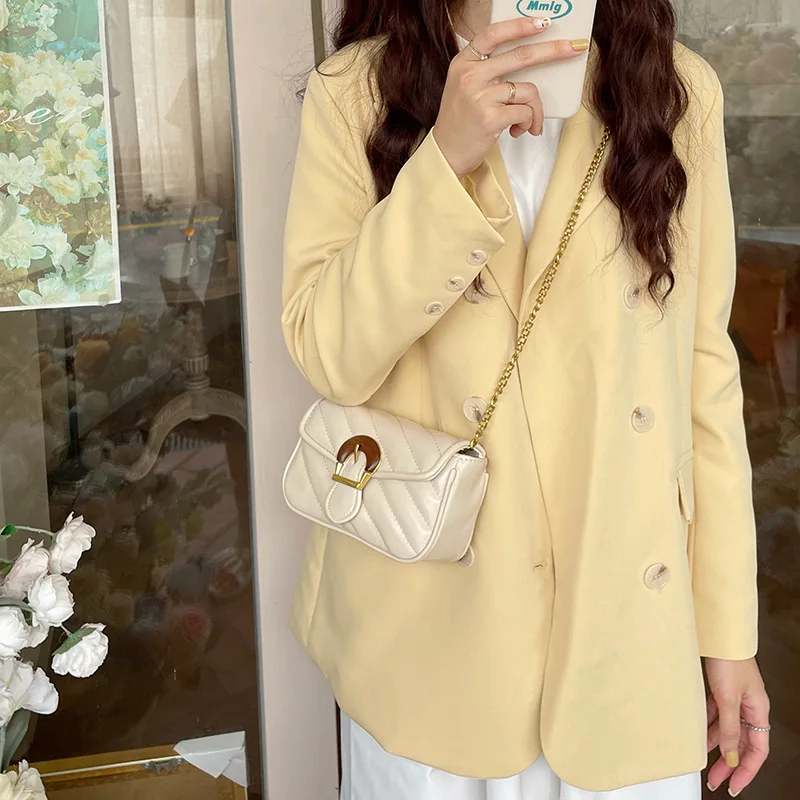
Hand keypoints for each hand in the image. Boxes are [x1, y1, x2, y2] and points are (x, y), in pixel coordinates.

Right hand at [432, 17, 585, 177]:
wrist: (445, 153)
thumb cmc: (460, 122)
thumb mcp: (465, 87)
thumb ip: (487, 71)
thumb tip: (528, 60)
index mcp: (463, 63)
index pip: (493, 34)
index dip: (520, 26)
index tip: (542, 23)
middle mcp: (470, 76)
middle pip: (521, 56)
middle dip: (553, 51)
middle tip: (573, 48)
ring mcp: (480, 97)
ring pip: (528, 90)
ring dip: (536, 109)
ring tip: (529, 123)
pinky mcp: (490, 118)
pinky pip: (525, 112)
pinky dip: (528, 122)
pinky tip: (517, 131)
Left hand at [705, 657, 769, 795]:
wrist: (717, 634)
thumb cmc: (729, 660)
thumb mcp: (728, 699)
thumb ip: (728, 728)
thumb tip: (730, 755)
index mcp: (758, 711)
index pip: (757, 750)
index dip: (747, 770)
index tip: (734, 784)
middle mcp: (749, 706)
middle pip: (741, 742)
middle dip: (729, 762)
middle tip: (716, 779)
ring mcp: (735, 698)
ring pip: (727, 729)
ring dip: (716, 745)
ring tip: (705, 761)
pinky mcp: (721, 689)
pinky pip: (716, 715)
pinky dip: (708, 725)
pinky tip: (699, 733)